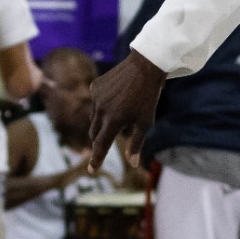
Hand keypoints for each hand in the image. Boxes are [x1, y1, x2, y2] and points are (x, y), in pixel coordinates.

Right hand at [84, 49, 166, 168]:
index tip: (91, 171)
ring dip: (103, 123)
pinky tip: (117, 99)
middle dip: (101, 140)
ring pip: (95, 118)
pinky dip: (103, 107)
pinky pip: (96, 103)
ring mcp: (96, 97)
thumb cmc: (148, 97)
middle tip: (110, 140)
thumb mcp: (145, 122)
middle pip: (95, 134)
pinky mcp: (95, 87)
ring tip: (121, 113)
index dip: (96, 159)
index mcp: (113, 121)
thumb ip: (136, 144)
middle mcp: (100, 110)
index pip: (101, 145)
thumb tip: (132, 163)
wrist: (144, 67)